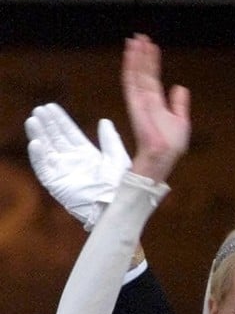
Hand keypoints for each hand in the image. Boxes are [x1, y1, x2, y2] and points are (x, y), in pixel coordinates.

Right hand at [25, 103, 130, 229]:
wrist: (117, 207)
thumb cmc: (122, 186)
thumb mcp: (118, 158)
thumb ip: (110, 140)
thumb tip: (105, 121)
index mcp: (88, 155)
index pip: (70, 133)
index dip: (61, 120)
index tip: (51, 107)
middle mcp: (74, 162)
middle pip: (56, 139)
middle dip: (48, 124)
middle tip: (39, 109)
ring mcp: (64, 173)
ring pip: (47, 150)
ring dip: (39, 135)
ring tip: (33, 120)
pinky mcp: (57, 185)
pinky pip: (44, 169)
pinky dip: (38, 156)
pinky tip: (36, 143)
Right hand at [122, 34, 189, 181]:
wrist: (164, 155)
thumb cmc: (172, 144)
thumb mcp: (181, 120)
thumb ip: (179, 104)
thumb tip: (180, 88)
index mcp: (157, 102)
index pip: (153, 77)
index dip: (152, 62)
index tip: (152, 47)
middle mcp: (146, 99)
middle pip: (143, 72)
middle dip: (142, 55)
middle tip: (141, 36)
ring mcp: (139, 100)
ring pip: (136, 73)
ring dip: (135, 56)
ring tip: (135, 40)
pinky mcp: (134, 103)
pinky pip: (131, 81)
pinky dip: (131, 66)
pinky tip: (131, 54)